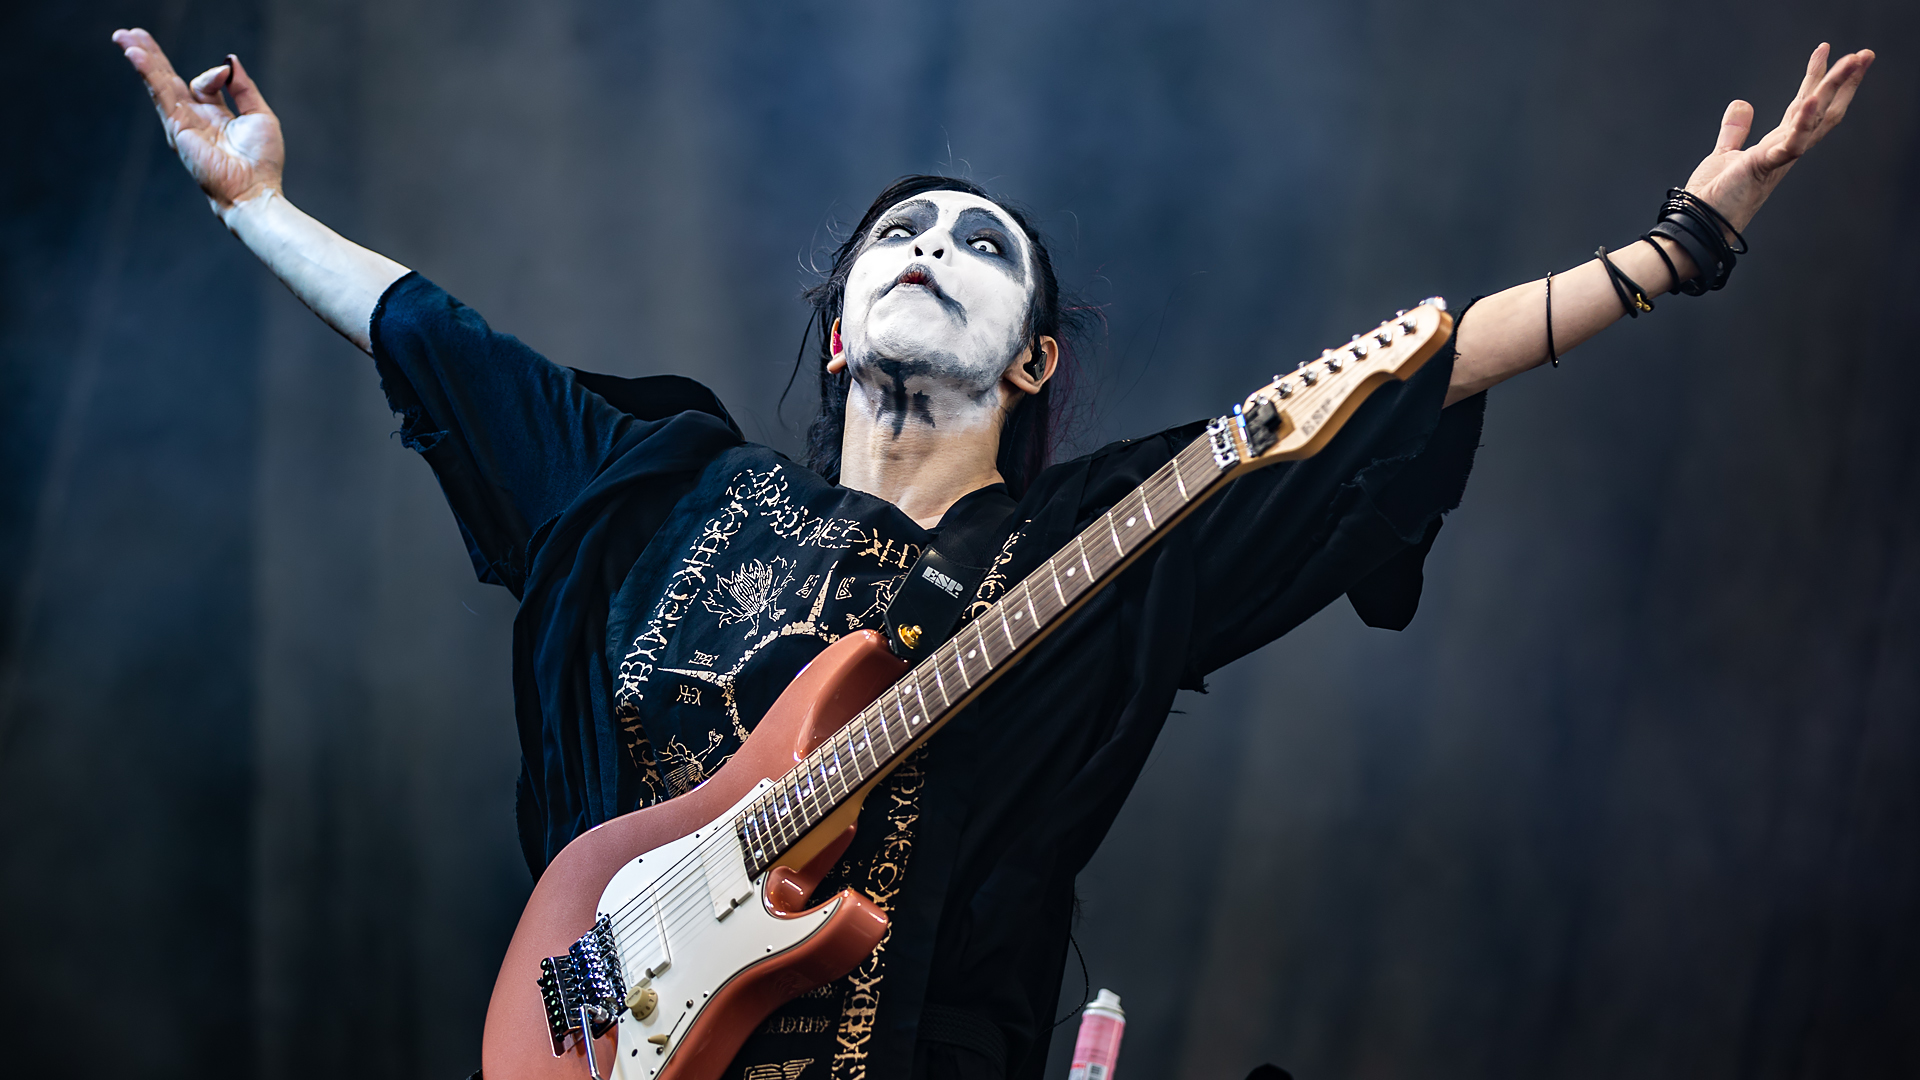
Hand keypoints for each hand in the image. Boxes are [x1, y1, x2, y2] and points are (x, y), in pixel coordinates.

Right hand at [112, 28, 283, 214]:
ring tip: (124, 36)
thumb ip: (243, 87)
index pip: (203, 84)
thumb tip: (229, 61)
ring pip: (159, 84)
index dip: (214, 74)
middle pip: (168, 80)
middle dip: (151, 56)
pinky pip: (160, 94)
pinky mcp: (176, 128)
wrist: (254, 190)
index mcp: (215, 116)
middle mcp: (195, 119)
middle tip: (132, 34)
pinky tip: (134, 54)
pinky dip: (148, 73)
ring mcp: (182, 124)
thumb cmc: (261, 161)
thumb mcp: (259, 115)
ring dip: (142, 59)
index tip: (225, 73)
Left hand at [1684, 42, 1873, 233]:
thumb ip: (1735, 130)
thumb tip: (1742, 103)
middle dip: (1844, 81)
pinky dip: (1803, 122)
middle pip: (1824, 110)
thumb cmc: (1712, 196)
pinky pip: (1791, 143)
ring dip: (1834, 89)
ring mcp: (1779, 158)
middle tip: (1865, 53)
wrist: (1698, 222)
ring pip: (1816, 119)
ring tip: (1850, 62)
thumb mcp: (1724, 154)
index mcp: (1778, 144)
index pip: (1805, 105)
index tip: (1826, 50)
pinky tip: (1811, 99)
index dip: (1817, 78)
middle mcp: (1785, 150)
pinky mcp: (1765, 166)